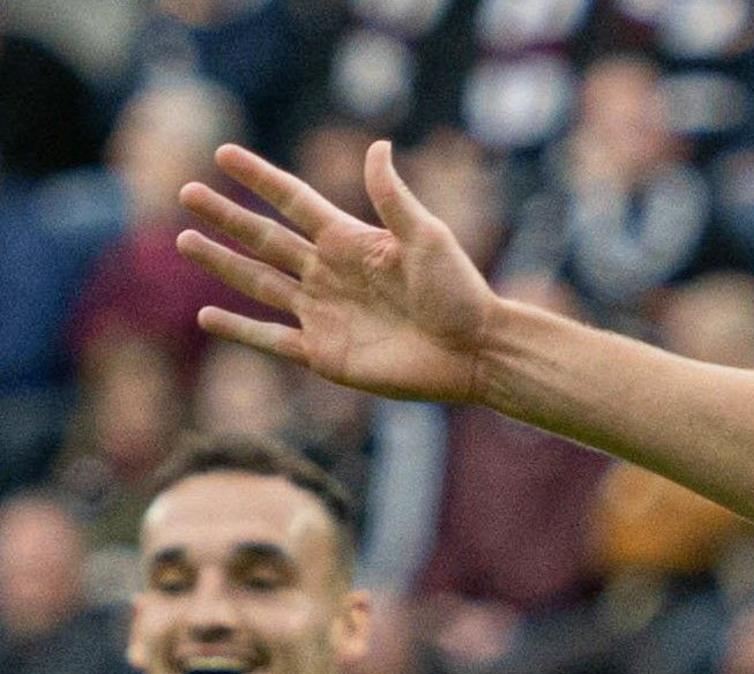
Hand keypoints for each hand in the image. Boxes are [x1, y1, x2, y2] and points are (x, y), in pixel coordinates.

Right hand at [178, 140, 499, 403]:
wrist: (476, 353)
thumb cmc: (460, 293)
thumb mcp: (428, 238)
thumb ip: (392, 198)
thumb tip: (376, 146)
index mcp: (351, 241)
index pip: (294, 202)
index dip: (260, 179)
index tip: (224, 154)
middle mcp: (330, 274)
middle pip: (266, 239)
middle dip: (227, 217)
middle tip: (187, 192)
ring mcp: (323, 313)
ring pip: (259, 282)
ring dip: (221, 262)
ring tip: (185, 239)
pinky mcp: (323, 353)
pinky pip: (271, 340)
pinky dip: (239, 329)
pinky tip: (206, 315)